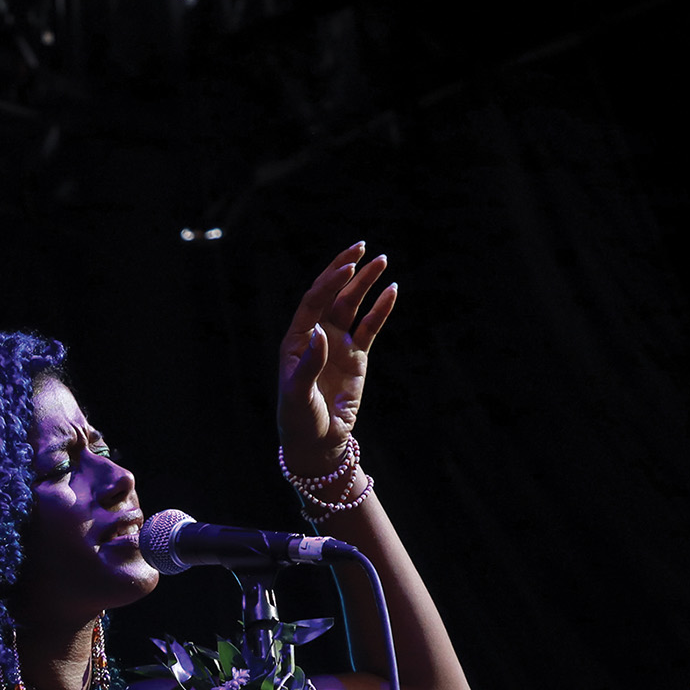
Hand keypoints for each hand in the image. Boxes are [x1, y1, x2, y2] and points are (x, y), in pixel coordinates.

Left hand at [276, 243, 396, 463]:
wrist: (317, 442)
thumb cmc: (299, 419)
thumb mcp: (298, 394)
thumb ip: (311, 364)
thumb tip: (323, 333)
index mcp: (297, 340)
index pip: (313, 301)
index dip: (330, 282)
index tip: (348, 266)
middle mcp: (316, 336)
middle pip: (333, 295)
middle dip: (347, 271)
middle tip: (363, 247)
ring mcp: (337, 345)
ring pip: (353, 306)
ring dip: (366, 284)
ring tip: (383, 262)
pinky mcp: (355, 357)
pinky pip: (370, 328)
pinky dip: (381, 310)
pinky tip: (392, 291)